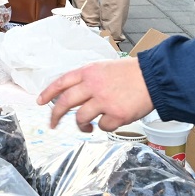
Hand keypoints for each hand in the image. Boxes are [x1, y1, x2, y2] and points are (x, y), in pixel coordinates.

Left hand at [38, 57, 153, 132]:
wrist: (153, 77)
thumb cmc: (130, 73)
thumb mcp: (103, 68)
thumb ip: (88, 80)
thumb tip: (73, 96)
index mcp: (89, 72)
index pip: (62, 82)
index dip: (48, 92)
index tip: (40, 101)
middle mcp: (93, 86)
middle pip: (65, 102)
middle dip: (55, 115)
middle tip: (52, 124)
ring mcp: (104, 101)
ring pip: (81, 118)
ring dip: (81, 125)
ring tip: (87, 126)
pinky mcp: (116, 114)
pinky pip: (103, 126)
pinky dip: (104, 126)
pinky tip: (112, 120)